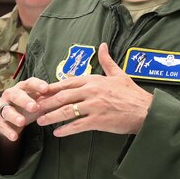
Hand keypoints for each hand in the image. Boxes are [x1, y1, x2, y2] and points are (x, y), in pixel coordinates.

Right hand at [0, 78, 55, 142]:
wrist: (9, 118)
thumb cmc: (27, 106)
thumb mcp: (38, 101)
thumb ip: (49, 99)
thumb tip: (66, 95)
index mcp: (22, 88)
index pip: (29, 83)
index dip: (37, 85)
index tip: (46, 89)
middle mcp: (10, 95)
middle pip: (16, 95)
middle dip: (24, 100)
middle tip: (34, 107)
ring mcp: (3, 107)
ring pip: (7, 110)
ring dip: (14, 116)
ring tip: (22, 122)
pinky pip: (2, 125)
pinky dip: (8, 131)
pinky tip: (14, 137)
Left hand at [38, 47, 153, 137]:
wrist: (146, 111)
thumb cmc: (132, 94)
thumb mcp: (119, 74)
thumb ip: (107, 60)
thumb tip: (102, 45)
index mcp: (93, 80)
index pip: (66, 83)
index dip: (50, 88)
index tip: (38, 93)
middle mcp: (91, 91)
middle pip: (62, 97)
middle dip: (45, 103)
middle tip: (33, 108)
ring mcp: (94, 106)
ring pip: (66, 111)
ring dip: (51, 117)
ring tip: (40, 121)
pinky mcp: (98, 120)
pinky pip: (77, 125)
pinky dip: (65, 129)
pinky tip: (57, 133)